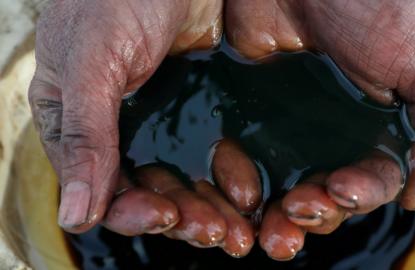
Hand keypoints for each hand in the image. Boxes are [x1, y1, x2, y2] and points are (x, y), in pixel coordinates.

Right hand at [28, 0, 256, 256]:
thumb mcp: (91, 64)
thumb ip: (84, 137)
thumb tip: (75, 217)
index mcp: (78, 125)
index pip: (101, 188)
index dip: (133, 212)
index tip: (167, 217)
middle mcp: (118, 132)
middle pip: (148, 193)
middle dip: (182, 218)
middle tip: (218, 233)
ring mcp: (161, 121)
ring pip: (182, 181)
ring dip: (208, 208)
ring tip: (238, 228)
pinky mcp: (198, 109)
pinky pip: (212, 155)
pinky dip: (227, 177)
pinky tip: (248, 192)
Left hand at [219, 0, 414, 259]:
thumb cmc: (382, 11)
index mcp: (377, 135)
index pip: (369, 186)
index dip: (357, 197)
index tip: (340, 190)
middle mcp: (334, 140)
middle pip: (323, 199)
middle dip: (313, 215)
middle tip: (297, 210)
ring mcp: (290, 131)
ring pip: (282, 189)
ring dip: (277, 214)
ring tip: (267, 218)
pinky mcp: (252, 116)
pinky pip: (243, 162)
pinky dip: (241, 185)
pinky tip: (240, 195)